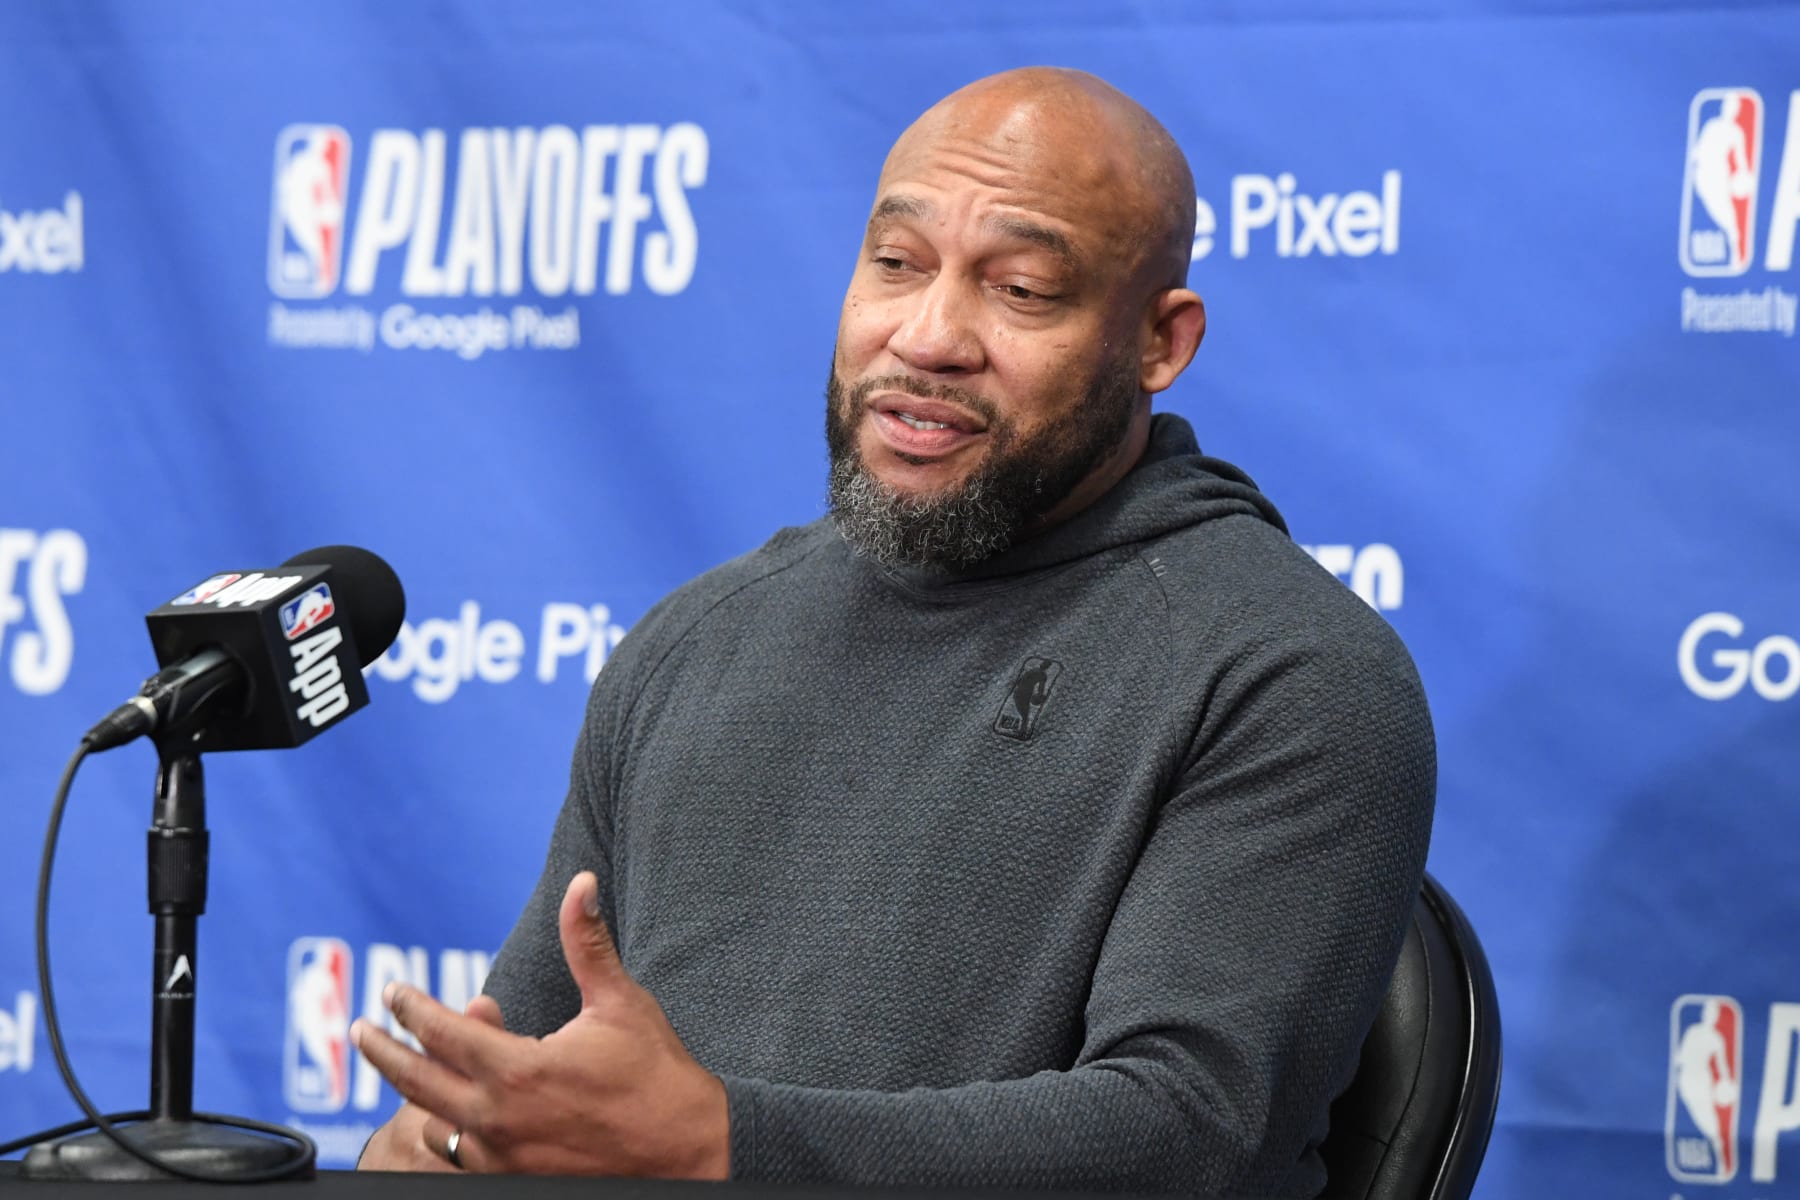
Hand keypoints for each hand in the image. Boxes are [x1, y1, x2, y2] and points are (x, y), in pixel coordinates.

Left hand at [349, 873, 729, 1178]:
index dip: (410, 1008)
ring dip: (417, 1094)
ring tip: (409, 1070)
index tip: (391, 992)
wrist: (687, 1151)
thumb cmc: (655, 1073)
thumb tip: (581, 883)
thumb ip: (587, 942)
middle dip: (381, 1052)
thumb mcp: (619, 1001)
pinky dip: (449, 1131)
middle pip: (415, 1081)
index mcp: (517, 1069)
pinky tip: (451, 1116)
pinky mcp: (514, 1179)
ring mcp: (502, 1156)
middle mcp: (497, 1117)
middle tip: (360, 1032)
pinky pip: (461, 1156)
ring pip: (433, 1123)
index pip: (440, 1032)